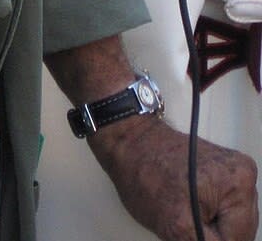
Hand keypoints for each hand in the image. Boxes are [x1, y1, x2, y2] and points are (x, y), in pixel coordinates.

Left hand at [91, 116, 257, 240]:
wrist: (130, 142)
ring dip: (210, 227)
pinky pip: (224, 210)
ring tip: (184, 209)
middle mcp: (243, 174)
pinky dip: (207, 215)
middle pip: (240, 231)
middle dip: (212, 235)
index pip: (239, 239)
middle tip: (185, 221)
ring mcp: (233, 171)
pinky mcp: (222, 172)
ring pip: (232, 223)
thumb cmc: (145, 173)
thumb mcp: (177, 228)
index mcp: (238, 183)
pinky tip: (188, 205)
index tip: (188, 231)